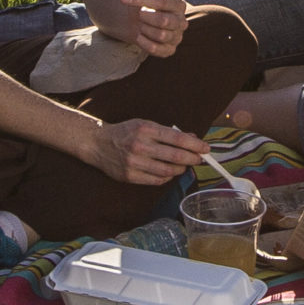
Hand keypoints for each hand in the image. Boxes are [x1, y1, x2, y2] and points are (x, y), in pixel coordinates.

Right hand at [83, 117, 206, 187]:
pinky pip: (156, 180)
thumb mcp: (145, 124)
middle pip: (175, 156)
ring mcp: (134, 163)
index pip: (177, 139)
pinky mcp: (130, 176)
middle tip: (199, 159)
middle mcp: (140, 146)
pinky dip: (167, 177)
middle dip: (192, 159)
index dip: (195, 145)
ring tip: (184, 166)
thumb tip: (192, 137)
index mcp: (146, 129)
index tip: (205, 148)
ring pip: (168, 171)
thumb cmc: (125, 132)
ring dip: (180, 170)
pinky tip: (169, 173)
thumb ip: (168, 132)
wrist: (98, 143)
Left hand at [101, 0, 193, 58]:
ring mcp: (176, 37)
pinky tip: (139, 35)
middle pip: (164, 21)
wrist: (135, 19)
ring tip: (140, 24)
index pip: (163, 1)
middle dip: (145, 17)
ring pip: (161, 35)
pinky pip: (159, 50)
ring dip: (145, 29)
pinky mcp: (169, 50)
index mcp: (179, 5)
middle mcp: (181, 22)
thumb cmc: (144, 0)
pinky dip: (145, 43)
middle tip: (138, 14)